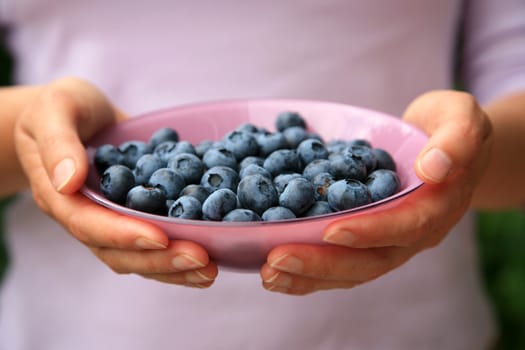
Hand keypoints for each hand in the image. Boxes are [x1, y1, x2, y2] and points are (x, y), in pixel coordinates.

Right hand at [14, 77, 217, 286]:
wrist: (72, 114)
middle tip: (201, 260)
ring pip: (139, 256)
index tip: (159, 238)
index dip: (124, 235)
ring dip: (175, 267)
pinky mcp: (134, 214)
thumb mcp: (53, 109)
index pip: (90, 225)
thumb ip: (58, 143)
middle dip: (160, 259)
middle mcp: (86, 217)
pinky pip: (155, 241)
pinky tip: (211, 255)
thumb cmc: (60, 106)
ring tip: (210, 269)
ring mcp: (111, 219)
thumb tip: (68, 181)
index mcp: (61, 197)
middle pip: (119, 252)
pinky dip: (179, 251)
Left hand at [260, 90, 492, 294]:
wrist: (446, 149)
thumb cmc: (450, 127)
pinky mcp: (368, 241)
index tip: (333, 231)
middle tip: (277, 261)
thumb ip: (456, 140)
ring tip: (267, 274)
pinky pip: (339, 262)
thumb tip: (433, 166)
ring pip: (350, 270)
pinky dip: (307, 271)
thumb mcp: (461, 119)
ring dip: (308, 276)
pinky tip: (273, 270)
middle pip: (370, 261)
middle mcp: (412, 234)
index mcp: (437, 207)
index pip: (405, 226)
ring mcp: (389, 243)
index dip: (370, 231)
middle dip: (323, 263)